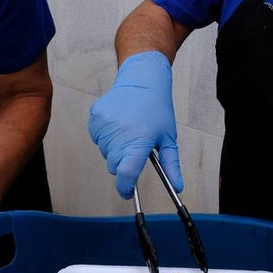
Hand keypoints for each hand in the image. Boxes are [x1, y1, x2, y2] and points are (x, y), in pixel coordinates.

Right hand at [88, 51, 181, 198]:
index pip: (126, 174)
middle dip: (123, 163)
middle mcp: (119, 135)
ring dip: (114, 149)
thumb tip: (177, 188)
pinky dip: (106, 136)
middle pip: (114, 166)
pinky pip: (97, 138)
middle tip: (135, 147)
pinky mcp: (95, 118)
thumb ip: (171, 165)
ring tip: (128, 130)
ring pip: (105, 152)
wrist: (141, 80)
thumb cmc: (157, 109)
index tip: (128, 191)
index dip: (125, 187)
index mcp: (138, 141)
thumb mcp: (168, 138)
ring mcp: (104, 126)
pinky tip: (118, 124)